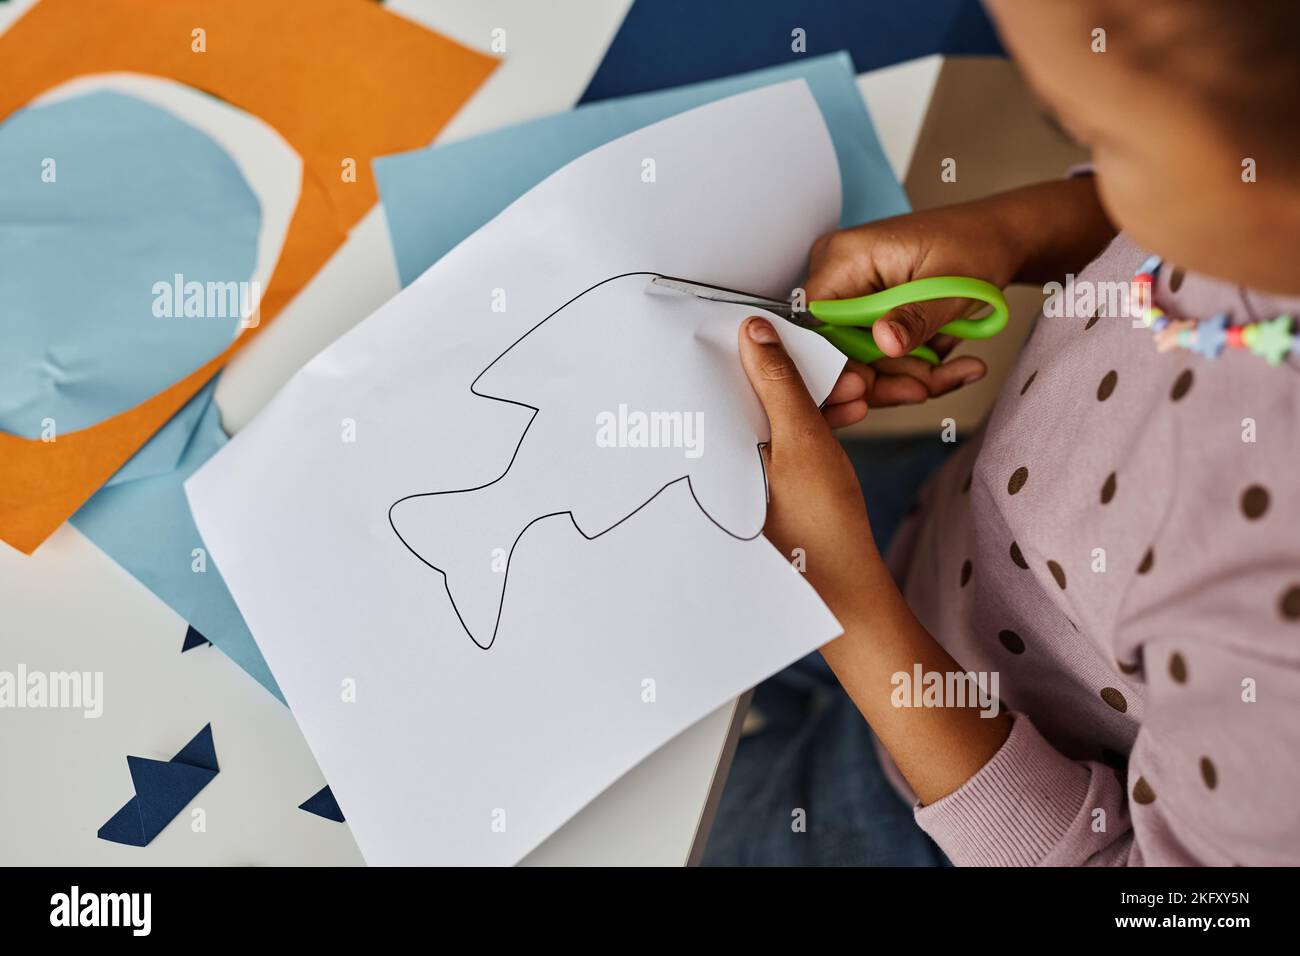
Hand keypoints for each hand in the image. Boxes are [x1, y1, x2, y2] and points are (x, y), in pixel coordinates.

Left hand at [740, 314, 1012, 802]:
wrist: (843, 592)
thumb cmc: (820, 524)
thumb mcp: (802, 440)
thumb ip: (779, 383)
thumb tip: (753, 328)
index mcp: (711, 448)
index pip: (725, 378)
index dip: (766, 352)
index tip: (800, 333)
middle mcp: (716, 460)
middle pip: (753, 395)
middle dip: (803, 377)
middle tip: (849, 376)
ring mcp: (742, 474)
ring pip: (775, 415)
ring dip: (816, 399)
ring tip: (859, 396)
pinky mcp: (767, 485)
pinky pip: (787, 438)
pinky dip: (815, 424)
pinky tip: (849, 413)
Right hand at [812, 178, 1115, 427]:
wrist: (998, 238)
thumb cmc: (976, 244)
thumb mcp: (949, 285)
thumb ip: (916, 317)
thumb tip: (885, 342)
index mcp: (845, 257)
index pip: (815, 326)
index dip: (837, 365)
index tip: (869, 389)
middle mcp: (838, 275)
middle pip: (838, 349)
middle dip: (885, 377)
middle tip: (927, 386)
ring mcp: (851, 295)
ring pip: (861, 358)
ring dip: (906, 375)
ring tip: (954, 371)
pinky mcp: (868, 312)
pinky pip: (878, 352)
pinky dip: (912, 366)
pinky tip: (949, 365)